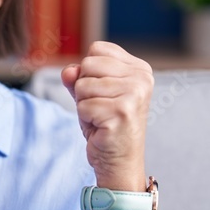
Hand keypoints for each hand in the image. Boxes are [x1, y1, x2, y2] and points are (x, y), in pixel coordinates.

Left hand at [61, 41, 152, 191]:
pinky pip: (83, 106)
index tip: (103, 93)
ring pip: (82, 85)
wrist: (119, 161)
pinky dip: (85, 119)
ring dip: (84, 105)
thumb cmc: (106, 124)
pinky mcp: (121, 113)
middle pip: (88, 65)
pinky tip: (101, 127)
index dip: (89, 72)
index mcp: (139, 68)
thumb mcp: (90, 94)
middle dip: (84, 89)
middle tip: (100, 108)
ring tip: (101, 118)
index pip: (97, 49)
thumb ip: (78, 77)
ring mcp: (133, 95)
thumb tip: (68, 71)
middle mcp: (141, 79)